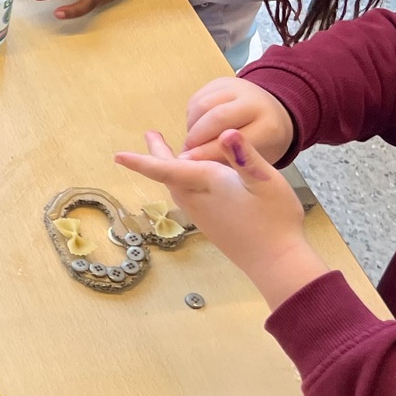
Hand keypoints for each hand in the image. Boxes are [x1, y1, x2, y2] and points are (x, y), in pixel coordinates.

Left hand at [115, 129, 329, 309]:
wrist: (277, 263)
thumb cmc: (274, 220)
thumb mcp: (265, 180)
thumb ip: (245, 155)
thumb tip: (226, 131)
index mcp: (205, 183)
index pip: (165, 168)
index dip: (141, 160)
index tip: (118, 156)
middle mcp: (196, 200)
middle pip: (169, 174)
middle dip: (157, 154)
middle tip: (151, 135)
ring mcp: (202, 215)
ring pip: (178, 186)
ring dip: (170, 168)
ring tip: (169, 154)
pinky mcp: (211, 225)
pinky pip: (189, 197)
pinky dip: (184, 181)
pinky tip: (194, 181)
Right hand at [183, 76, 293, 165]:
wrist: (271, 113)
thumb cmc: (262, 144)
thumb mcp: (253, 160)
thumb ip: (227, 162)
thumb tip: (193, 165)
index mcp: (269, 126)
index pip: (234, 140)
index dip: (208, 152)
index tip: (191, 163)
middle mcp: (254, 102)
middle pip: (217, 117)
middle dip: (196, 138)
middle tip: (186, 154)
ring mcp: (238, 87)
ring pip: (203, 105)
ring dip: (191, 127)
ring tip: (191, 143)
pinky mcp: (222, 82)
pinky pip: (197, 98)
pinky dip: (191, 117)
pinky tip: (196, 129)